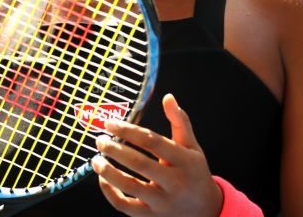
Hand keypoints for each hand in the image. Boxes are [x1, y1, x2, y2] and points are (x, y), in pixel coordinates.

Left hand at [92, 93, 222, 216]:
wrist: (206, 211)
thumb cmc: (194, 173)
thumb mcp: (192, 147)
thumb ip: (180, 122)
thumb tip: (168, 97)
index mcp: (185, 161)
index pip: (153, 142)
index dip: (129, 131)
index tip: (111, 123)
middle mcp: (175, 182)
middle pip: (140, 163)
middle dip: (115, 150)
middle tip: (100, 140)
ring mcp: (162, 202)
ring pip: (130, 186)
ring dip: (108, 172)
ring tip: (96, 160)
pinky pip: (125, 206)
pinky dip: (110, 193)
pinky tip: (102, 180)